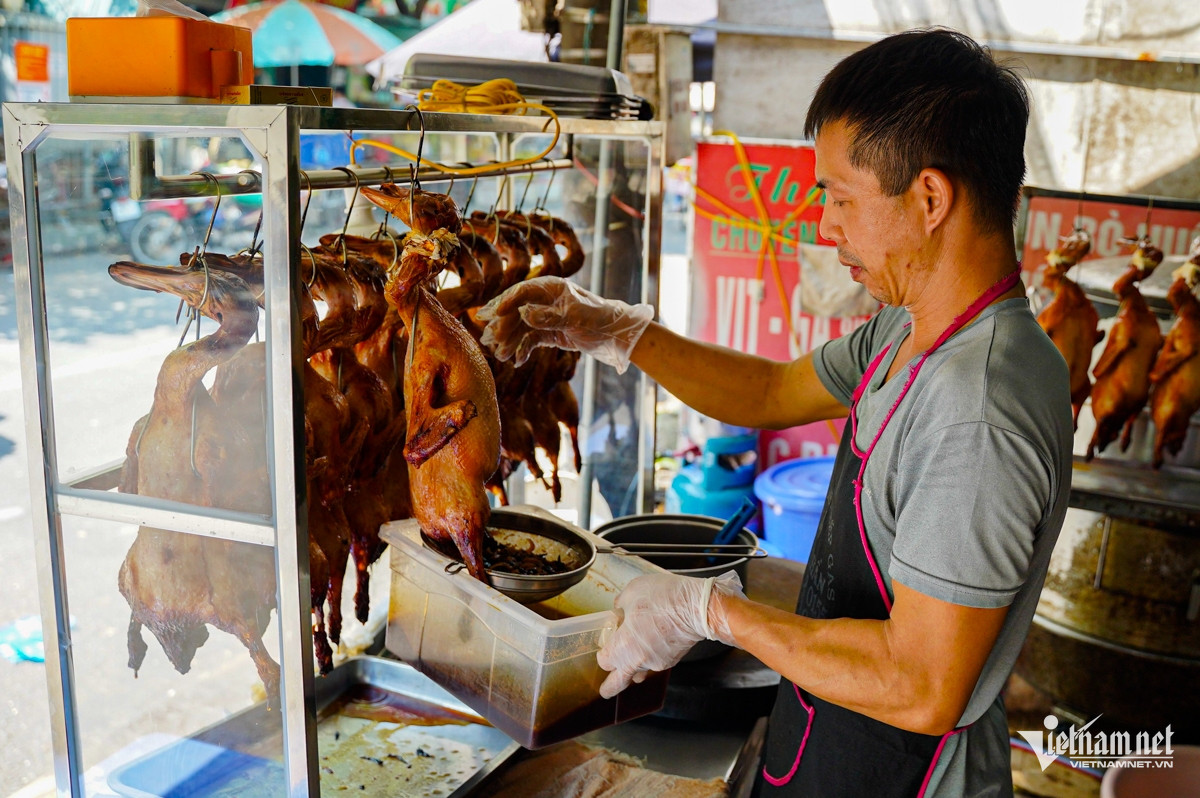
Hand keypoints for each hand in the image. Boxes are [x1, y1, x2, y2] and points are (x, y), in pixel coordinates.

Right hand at [476, 276, 653, 373]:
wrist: (616, 334)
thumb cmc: (600, 318)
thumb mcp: (577, 316)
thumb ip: (551, 316)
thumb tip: (524, 315)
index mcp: (551, 288)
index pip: (523, 292)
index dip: (507, 303)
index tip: (494, 316)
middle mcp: (545, 301)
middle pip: (517, 311)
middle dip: (504, 326)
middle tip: (493, 341)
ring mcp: (545, 317)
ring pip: (521, 328)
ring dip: (510, 341)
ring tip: (501, 356)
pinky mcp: (549, 332)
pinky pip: (530, 340)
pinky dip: (523, 350)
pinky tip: (517, 361)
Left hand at [596, 571, 742, 698]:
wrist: (698, 607)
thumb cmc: (664, 598)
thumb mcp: (633, 592)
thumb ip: (621, 604)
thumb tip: (620, 608)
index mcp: (624, 646)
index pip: (605, 662)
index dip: (602, 654)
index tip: (603, 647)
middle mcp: (639, 661)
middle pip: (619, 683)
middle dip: (610, 687)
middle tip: (604, 690)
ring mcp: (657, 663)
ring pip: (640, 673)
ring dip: (633, 670)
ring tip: (632, 660)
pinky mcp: (673, 660)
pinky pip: (656, 663)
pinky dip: (651, 656)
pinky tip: (654, 641)